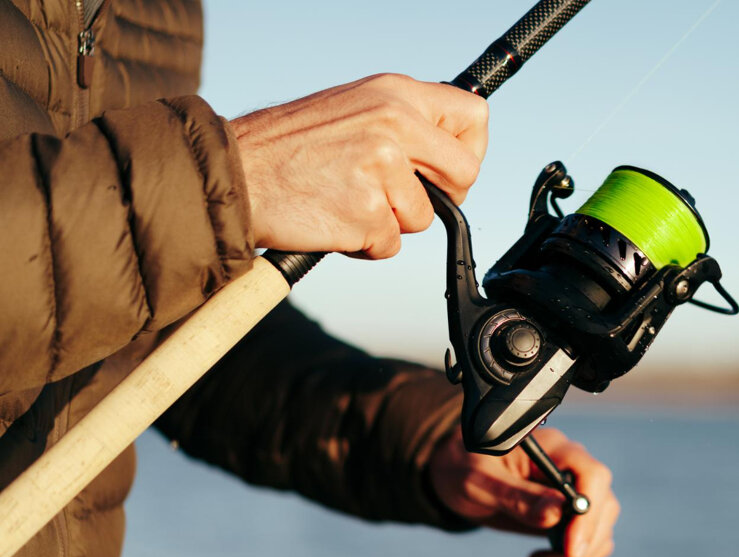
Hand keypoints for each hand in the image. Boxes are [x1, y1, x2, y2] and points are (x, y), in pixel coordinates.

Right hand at [229, 73, 488, 257]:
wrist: (232, 173)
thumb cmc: (286, 148)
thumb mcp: (352, 108)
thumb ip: (401, 122)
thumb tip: (445, 149)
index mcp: (395, 94)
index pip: (473, 116)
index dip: (469, 150)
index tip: (449, 169)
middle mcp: (395, 125)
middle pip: (465, 174)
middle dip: (443, 196)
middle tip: (404, 199)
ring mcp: (382, 170)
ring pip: (423, 217)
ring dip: (390, 223)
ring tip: (347, 202)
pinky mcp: (368, 213)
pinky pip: (390, 245)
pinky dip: (366, 244)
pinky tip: (333, 219)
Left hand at [427, 427, 618, 556]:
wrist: (455, 475)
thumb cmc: (463, 467)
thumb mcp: (478, 481)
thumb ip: (516, 496)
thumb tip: (556, 514)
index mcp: (554, 449)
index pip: (593, 476)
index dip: (588, 514)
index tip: (570, 551)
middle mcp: (572, 470)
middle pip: (603, 509)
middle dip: (579, 547)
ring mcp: (573, 495)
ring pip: (598, 533)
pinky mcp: (567, 518)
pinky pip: (583, 546)